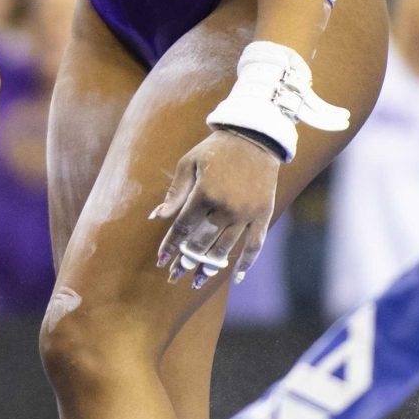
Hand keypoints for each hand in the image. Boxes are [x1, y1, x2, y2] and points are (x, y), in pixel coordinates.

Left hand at [151, 129, 279, 289]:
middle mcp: (225, 207)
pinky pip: (254, 245)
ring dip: (209, 267)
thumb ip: (175, 192)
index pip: (182, 228)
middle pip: (201, 243)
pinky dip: (246, 263)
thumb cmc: (216, 149)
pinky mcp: (263, 214)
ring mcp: (246, 213)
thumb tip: (155, 217)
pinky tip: (235, 277)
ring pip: (225, 248)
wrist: (255, 137)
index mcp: (204, 193)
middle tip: (175, 275)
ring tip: (198, 280)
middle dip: (186, 261)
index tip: (161, 261)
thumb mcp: (189, 163)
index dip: (170, 246)